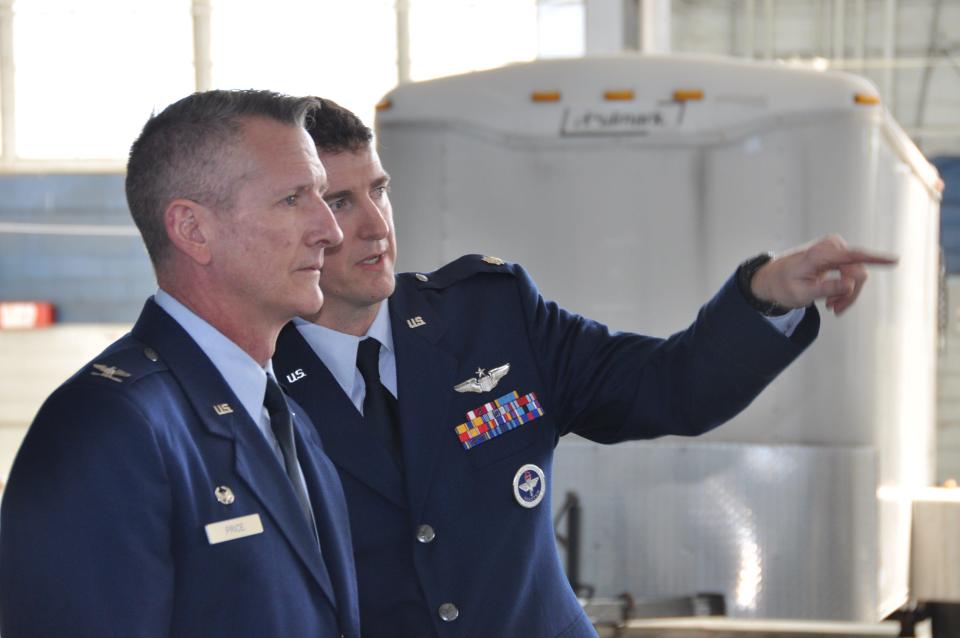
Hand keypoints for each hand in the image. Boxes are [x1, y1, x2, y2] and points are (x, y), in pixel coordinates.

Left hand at [751, 234, 897, 315]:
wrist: (774, 278)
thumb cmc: (785, 286)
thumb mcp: (802, 293)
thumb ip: (827, 288)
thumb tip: (850, 284)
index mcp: (819, 254)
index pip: (852, 256)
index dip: (875, 259)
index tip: (895, 260)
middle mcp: (831, 246)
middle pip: (858, 273)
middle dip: (850, 294)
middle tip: (835, 310)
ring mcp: (836, 248)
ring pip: (858, 275)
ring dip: (848, 293)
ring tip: (832, 307)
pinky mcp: (839, 253)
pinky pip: (853, 272)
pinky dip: (845, 288)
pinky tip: (833, 300)